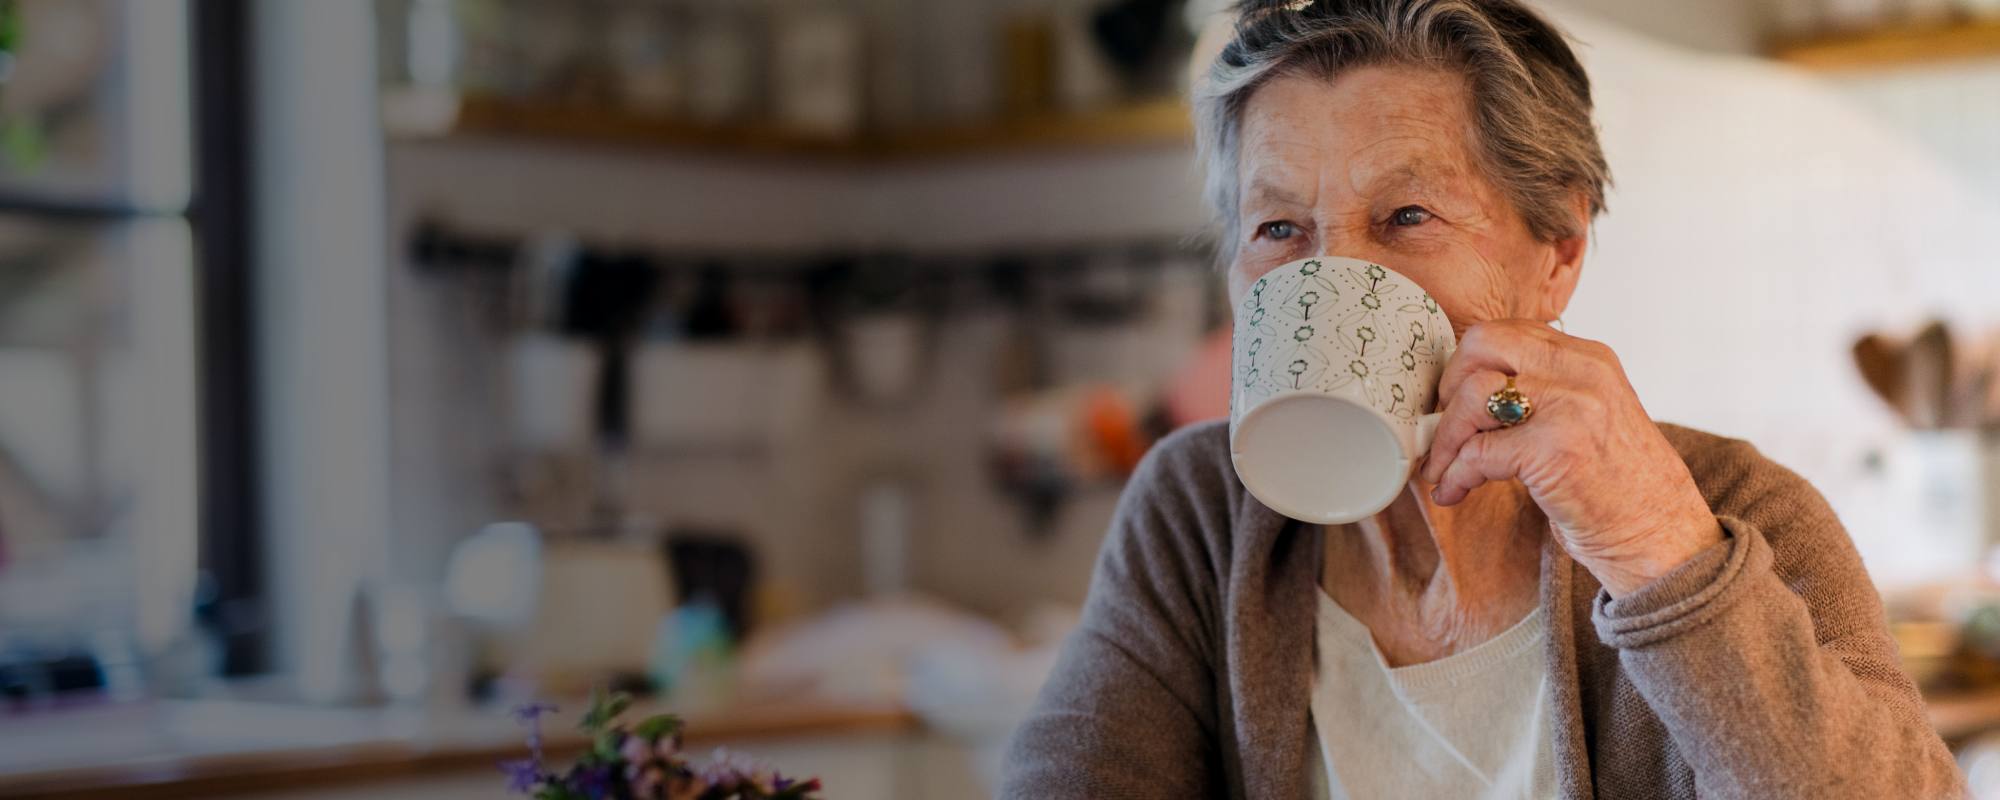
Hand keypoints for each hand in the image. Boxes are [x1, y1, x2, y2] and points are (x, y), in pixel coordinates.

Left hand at [1417, 320, 1723, 596]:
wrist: (1663, 538)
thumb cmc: (1622, 487)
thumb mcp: (1592, 416)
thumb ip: (1547, 391)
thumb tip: (1471, 394)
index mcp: (1590, 358)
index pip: (1509, 332)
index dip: (1469, 364)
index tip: (1455, 398)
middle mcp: (1582, 372)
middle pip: (1483, 343)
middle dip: (1449, 385)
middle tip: (1446, 425)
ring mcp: (1569, 407)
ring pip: (1472, 395)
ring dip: (1446, 438)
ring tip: (1444, 469)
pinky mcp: (1553, 450)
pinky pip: (1477, 452)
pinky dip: (1454, 474)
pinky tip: (1452, 492)